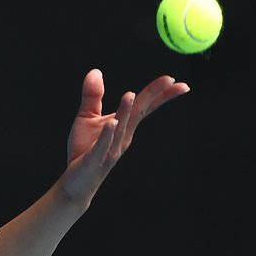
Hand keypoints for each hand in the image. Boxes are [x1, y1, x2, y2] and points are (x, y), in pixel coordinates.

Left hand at [58, 69, 189, 203]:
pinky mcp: (94, 159)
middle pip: (139, 113)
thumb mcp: (87, 118)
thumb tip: (95, 71)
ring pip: (121, 127)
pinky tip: (112, 122)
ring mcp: (110, 149)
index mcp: (124, 126)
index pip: (146, 107)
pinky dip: (108, 133)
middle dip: (153, 97)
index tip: (179, 83)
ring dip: (126, 111)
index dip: (161, 95)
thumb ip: (93, 96)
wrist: (76, 183)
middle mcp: (123, 137)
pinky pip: (103, 144)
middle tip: (170, 80)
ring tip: (131, 94)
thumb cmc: (84, 150)